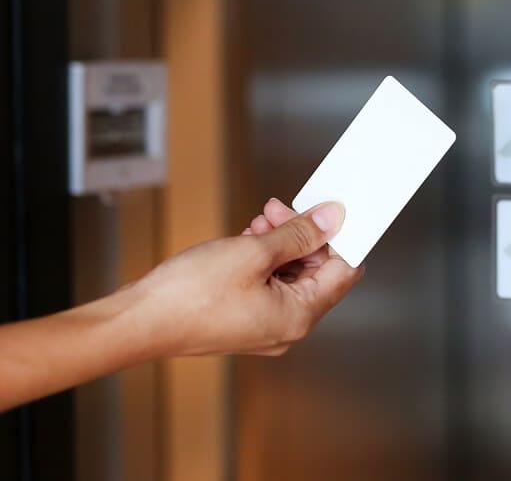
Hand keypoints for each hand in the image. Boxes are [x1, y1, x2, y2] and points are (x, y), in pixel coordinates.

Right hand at [132, 200, 363, 356]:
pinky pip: (268, 284)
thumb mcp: (253, 252)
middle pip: (316, 272)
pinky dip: (263, 259)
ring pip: (290, 275)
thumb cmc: (189, 296)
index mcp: (299, 316)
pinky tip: (248, 238)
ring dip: (281, 243)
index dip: (341, 238)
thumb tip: (331, 220)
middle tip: (281, 210)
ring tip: (260, 222)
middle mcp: (287, 326)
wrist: (139, 322)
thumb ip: (298, 234)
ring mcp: (265, 324)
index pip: (344, 273)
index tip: (332, 212)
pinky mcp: (244, 318)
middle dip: (303, 236)